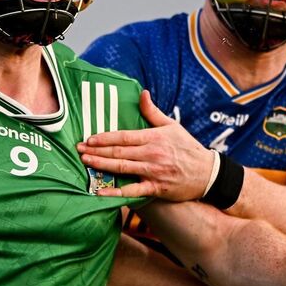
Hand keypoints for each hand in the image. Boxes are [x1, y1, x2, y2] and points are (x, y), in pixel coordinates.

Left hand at [77, 90, 214, 199]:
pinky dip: (116, 193)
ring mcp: (153, 172)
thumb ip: (152, 112)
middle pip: (119, 152)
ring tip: (85, 162)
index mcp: (154, 137)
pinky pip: (132, 191)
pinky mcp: (156, 188)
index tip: (89, 138)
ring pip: (122, 168)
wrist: (207, 173)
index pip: (123, 136)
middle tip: (78, 150)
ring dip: (101, 165)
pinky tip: (101, 191)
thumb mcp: (172, 126)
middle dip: (96, 151)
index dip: (104, 138)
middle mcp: (151, 154)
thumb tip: (142, 93)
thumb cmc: (187, 148)